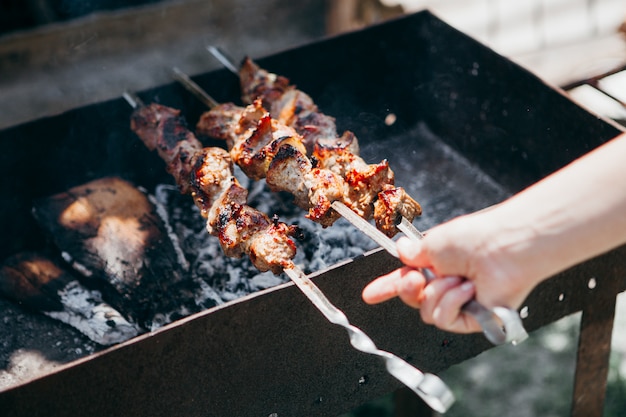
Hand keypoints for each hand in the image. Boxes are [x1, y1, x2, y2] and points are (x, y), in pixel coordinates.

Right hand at [362, 210, 537, 333]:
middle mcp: (447, 283)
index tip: (369, 295)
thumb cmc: (472, 238)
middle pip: (414, 300)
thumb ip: (413, 253)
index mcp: (436, 264)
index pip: (406, 279)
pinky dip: (453, 302)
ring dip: (439, 293)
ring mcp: (461, 302)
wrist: (502, 248)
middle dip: (410, 289)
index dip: (387, 287)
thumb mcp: (432, 243)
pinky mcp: (474, 318)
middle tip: (417, 279)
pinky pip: (446, 319)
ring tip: (459, 278)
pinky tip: (468, 289)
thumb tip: (401, 250)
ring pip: (428, 311)